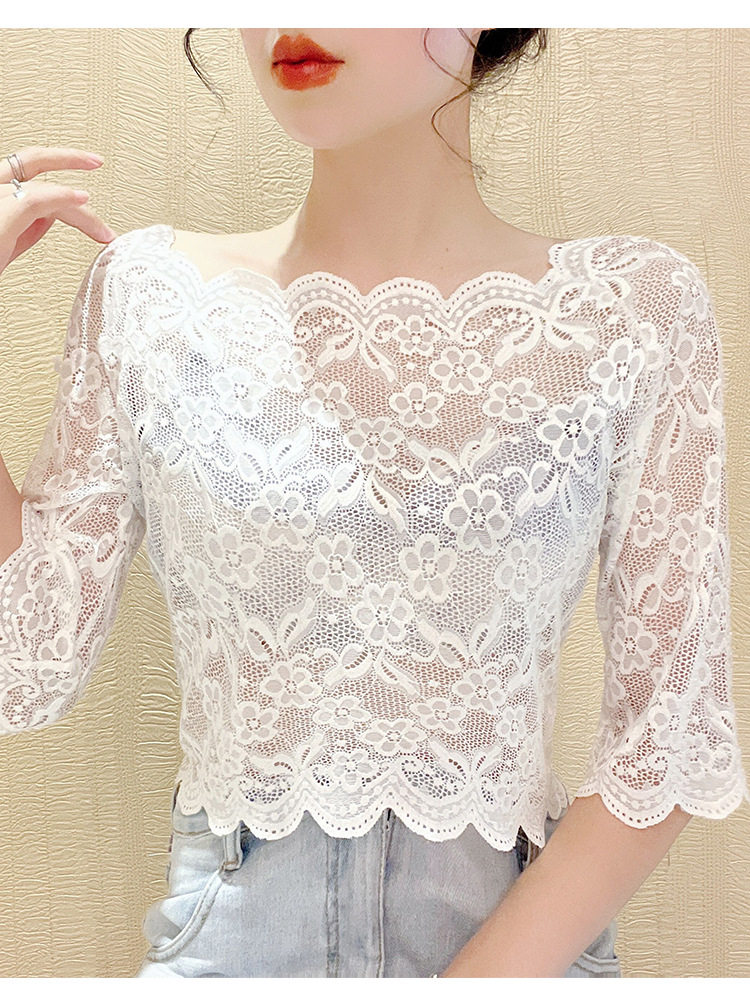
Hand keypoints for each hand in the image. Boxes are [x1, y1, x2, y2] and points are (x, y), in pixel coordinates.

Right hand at [0, 145, 116, 276]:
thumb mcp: (4, 242)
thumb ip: (24, 225)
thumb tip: (50, 215)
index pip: (22, 170)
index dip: (55, 173)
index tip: (82, 184)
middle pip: (29, 161)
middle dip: (67, 158)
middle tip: (96, 162)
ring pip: (40, 185)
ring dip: (79, 208)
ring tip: (104, 231)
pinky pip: (35, 199)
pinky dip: (63, 198)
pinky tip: (83, 201)